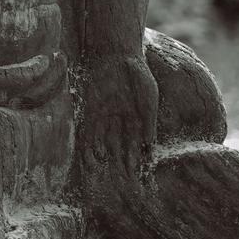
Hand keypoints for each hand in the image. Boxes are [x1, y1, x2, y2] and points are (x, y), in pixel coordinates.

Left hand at [79, 57, 157, 176]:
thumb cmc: (138, 76)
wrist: (118, 56)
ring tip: (99, 172)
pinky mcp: (90, 111)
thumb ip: (149, 120)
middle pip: (119, 148)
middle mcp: (119, 122)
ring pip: (102, 142)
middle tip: (121, 183)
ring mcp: (105, 118)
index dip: (138, 161)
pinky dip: (89, 143)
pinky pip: (88, 130)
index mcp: (135, 121)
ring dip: (101, 156)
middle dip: (121, 165)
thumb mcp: (149, 98)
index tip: (140, 177)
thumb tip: (150, 143)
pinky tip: (90, 155)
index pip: (137, 146)